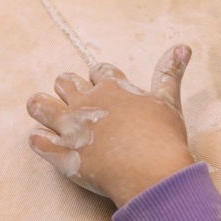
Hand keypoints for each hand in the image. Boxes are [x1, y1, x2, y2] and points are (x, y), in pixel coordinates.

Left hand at [27, 44, 194, 207]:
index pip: (99, 71)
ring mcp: (71, 128)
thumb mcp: (169, 102)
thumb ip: (170, 74)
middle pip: (65, 82)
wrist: (151, 174)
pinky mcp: (62, 154)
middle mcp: (86, 103)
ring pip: (40, 106)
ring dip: (42, 106)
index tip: (103, 83)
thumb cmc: (163, 138)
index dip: (100, 76)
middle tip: (78, 101)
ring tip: (48, 111)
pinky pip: (37, 140)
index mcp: (112, 88)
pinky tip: (45, 139)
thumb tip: (183, 46)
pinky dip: (39, 138)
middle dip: (68, 87)